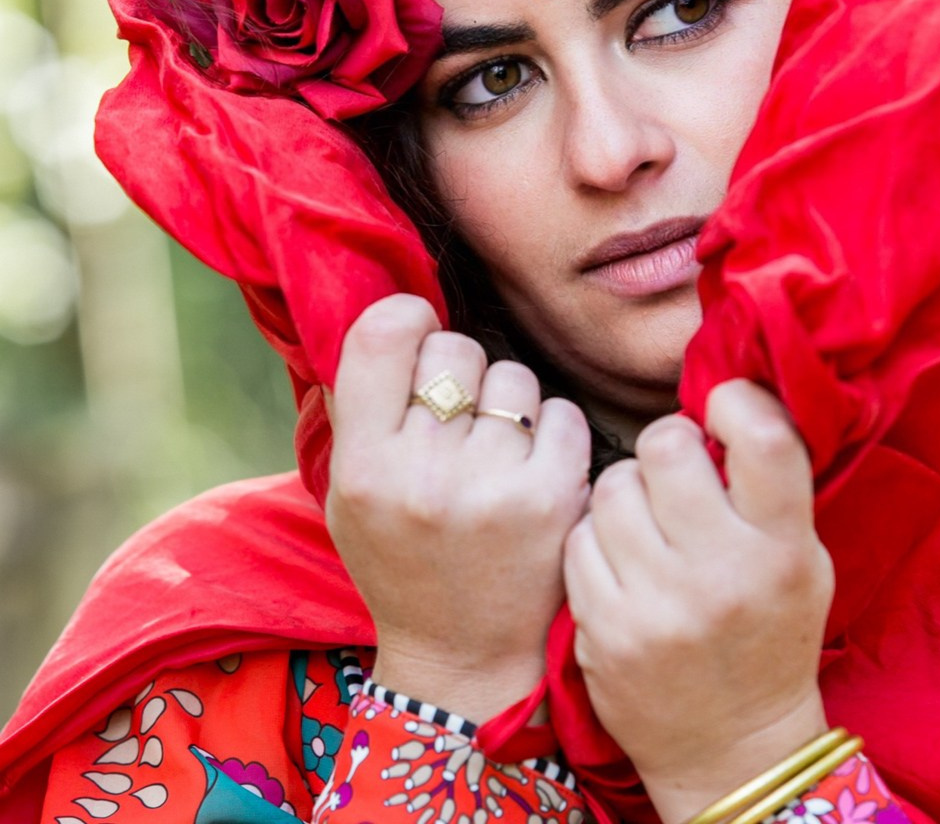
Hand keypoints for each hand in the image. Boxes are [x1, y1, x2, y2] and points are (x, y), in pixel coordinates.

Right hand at [326, 294, 590, 721]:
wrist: (463, 656)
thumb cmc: (399, 560)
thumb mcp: (347, 494)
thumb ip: (356, 409)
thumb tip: (388, 316)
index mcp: (365, 467)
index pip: (383, 335)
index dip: (406, 319)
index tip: (418, 335)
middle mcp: (424, 474)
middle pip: (454, 348)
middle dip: (458, 370)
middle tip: (456, 416)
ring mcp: (493, 486)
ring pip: (512, 376)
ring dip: (507, 401)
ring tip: (494, 450)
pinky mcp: (553, 498)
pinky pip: (560, 411)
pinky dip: (550, 429)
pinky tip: (532, 466)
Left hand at [563, 380, 833, 823]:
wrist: (730, 749)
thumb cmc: (767, 637)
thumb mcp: (799, 562)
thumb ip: (768, 488)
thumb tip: (719, 401)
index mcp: (783, 550)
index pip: (762, 438)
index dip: (734, 402)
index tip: (719, 406)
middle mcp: (722, 574)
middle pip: (666, 446)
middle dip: (665, 445)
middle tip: (671, 469)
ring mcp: (657, 603)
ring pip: (612, 485)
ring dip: (624, 490)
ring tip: (644, 520)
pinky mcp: (603, 627)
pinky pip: (579, 538)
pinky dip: (595, 538)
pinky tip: (618, 561)